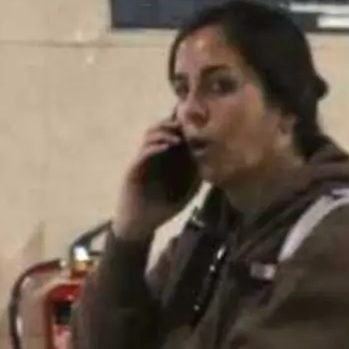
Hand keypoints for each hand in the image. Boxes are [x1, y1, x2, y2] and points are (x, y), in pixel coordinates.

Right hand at [114, 118, 196, 239]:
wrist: (141, 224)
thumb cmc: (164, 207)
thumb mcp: (187, 191)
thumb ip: (197, 176)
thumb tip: (214, 161)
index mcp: (167, 157)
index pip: (175, 134)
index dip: (185, 127)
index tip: (200, 124)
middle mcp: (154, 154)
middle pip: (161, 129)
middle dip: (173, 124)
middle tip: (188, 127)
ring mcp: (143, 160)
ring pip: (150, 136)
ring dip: (163, 133)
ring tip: (178, 137)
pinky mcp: (134, 169)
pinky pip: (142, 153)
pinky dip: (154, 147)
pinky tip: (166, 147)